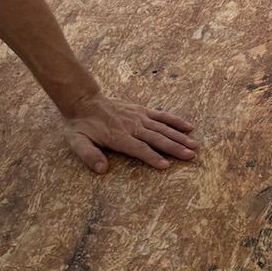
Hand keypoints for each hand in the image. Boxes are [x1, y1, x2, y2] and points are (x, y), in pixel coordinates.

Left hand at [60, 93, 197, 172]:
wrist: (84, 101)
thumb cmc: (81, 125)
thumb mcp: (77, 142)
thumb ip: (89, 155)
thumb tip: (101, 169)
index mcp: (119, 136)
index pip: (139, 149)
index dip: (153, 157)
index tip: (167, 165)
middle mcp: (133, 126)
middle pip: (157, 138)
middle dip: (175, 148)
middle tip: (191, 156)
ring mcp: (140, 117)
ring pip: (163, 128)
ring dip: (179, 137)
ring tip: (194, 146)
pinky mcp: (143, 111)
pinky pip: (162, 116)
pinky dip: (176, 121)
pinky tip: (189, 127)